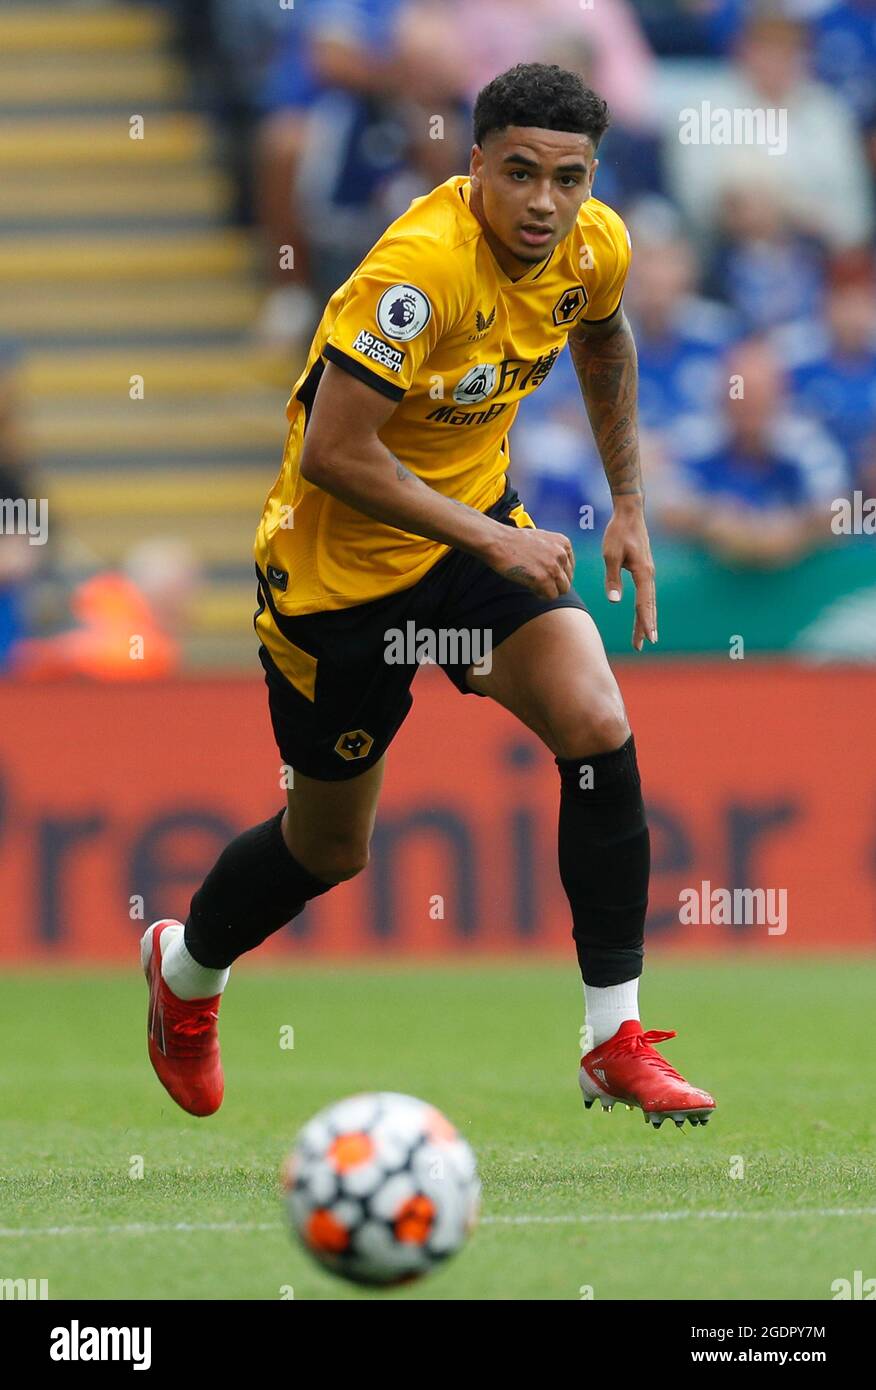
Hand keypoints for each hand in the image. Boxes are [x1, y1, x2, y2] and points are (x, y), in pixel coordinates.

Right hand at [484, 523, 574, 598]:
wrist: (498, 541)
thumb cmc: (515, 541)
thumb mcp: (542, 538)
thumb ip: (554, 551)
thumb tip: (560, 569)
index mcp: (564, 543)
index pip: (570, 568)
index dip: (557, 575)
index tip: (546, 575)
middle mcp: (561, 554)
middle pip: (567, 580)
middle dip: (554, 584)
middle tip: (539, 582)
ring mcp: (553, 567)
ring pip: (562, 590)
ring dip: (549, 590)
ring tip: (535, 584)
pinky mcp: (543, 579)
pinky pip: (551, 596)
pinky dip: (541, 595)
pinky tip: (531, 587)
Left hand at [603, 498, 656, 650]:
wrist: (630, 513)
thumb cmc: (618, 532)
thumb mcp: (611, 555)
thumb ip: (612, 579)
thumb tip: (614, 602)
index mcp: (643, 573)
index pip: (644, 603)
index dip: (645, 622)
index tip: (648, 638)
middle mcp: (649, 575)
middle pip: (649, 606)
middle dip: (646, 626)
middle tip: (644, 644)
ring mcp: (648, 572)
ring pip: (649, 601)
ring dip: (646, 619)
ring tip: (644, 637)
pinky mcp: (645, 569)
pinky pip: (646, 594)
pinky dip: (645, 607)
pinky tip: (642, 614)